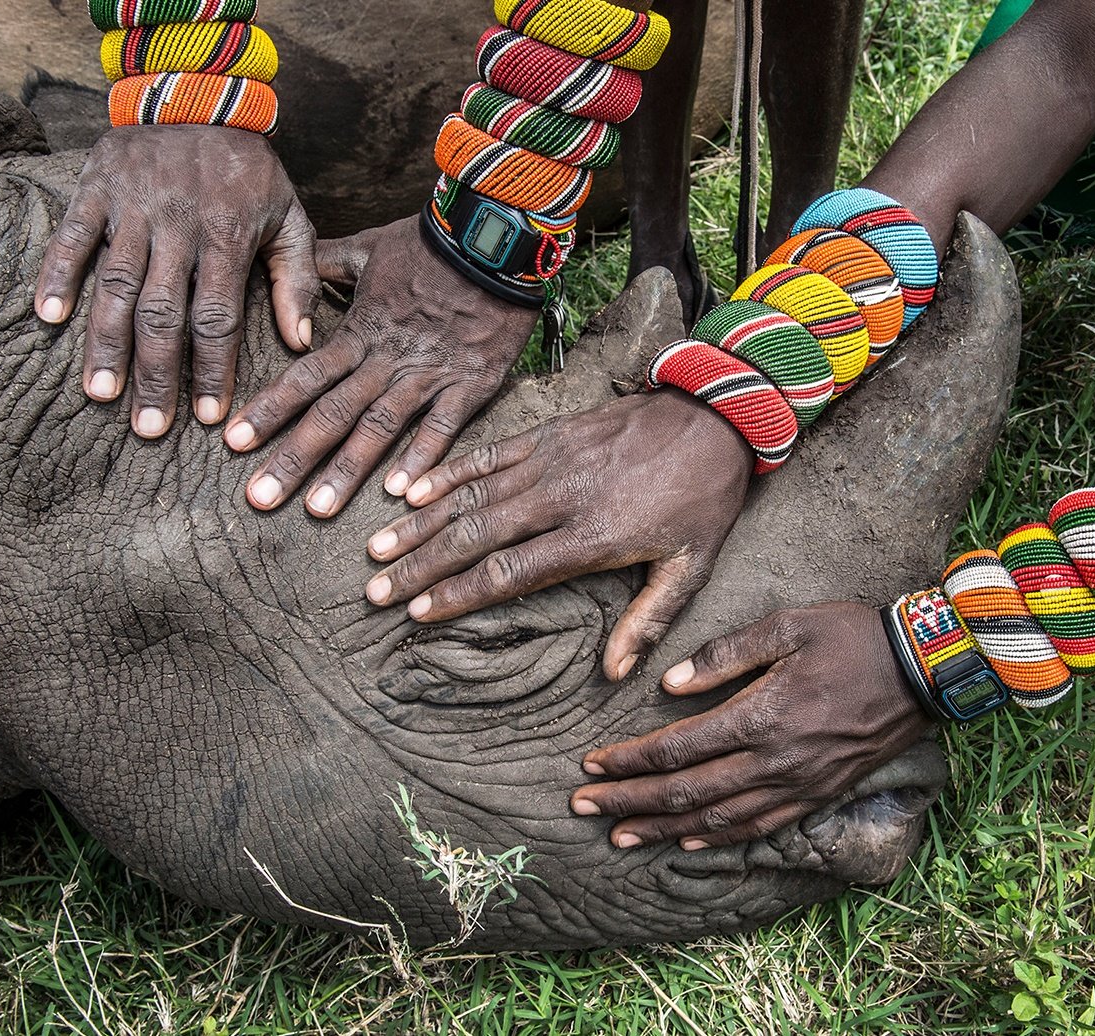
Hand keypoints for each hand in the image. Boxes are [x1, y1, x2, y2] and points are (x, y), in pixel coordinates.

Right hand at [35, 125, 318, 436]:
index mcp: (227, 235)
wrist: (200, 93)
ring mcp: (132, 205)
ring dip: (106, 342)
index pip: (218, 316)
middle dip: (157, 374)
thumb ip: (296, 279)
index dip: (212, 369)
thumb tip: (301, 343)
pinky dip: (57, 275)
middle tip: (149, 428)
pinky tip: (48, 319)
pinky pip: (73, 236)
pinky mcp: (96, 186)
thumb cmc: (249, 170)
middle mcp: (178, 224)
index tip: (210, 417)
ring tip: (101, 394)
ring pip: (116, 284)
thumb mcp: (289, 216)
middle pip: (163, 313)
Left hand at [224, 216, 537, 517]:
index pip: (305, 377)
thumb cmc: (433, 242)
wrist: (494, 238)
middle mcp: (386, 361)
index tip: (233, 442)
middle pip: (331, 414)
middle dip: (293, 457)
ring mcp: (428, 375)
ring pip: (379, 428)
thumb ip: (328, 262)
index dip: (268, 410)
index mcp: (360, 332)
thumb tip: (293, 263)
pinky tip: (401, 494)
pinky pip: (443, 427)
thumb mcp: (371, 246)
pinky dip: (422, 458)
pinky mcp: (470, 384)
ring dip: (346, 470)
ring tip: (317, 509)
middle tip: (259, 497)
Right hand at [362, 390, 752, 679]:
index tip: (419, 612)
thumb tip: (615, 674)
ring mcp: (550, 460)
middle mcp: (561, 496)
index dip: (460, 593)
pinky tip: (410, 490)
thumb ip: (649, 621)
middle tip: (377, 591)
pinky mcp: (549, 434)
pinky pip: (488, 455)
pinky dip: (447, 473)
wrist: (717, 416)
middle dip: (421, 565)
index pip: (511, 571)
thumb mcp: (691, 566)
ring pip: (471, 495)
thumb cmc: (703, 498)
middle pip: (476, 535)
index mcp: (594, 535)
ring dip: (420, 523)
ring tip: (378, 548)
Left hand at [568, 601, 933, 849]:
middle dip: (629, 801)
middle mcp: (775, 762)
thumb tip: (668, 686)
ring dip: (663, 829)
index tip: (591, 765)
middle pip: (686, 792)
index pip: (678, 748)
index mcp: (761, 717)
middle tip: (581, 809)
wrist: (924, 671)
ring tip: (620, 836)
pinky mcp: (818, 795)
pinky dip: (718, 838)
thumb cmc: (852, 637)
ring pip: (717, 819)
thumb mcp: (787, 626)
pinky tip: (687, 842)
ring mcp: (798, 785)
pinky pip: (759, 828)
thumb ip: (724, 655)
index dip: (630, 760)